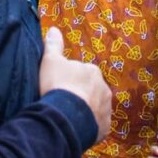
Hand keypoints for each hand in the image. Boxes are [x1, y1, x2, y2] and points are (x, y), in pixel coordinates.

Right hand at [39, 26, 111, 142]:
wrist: (66, 117)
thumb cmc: (58, 85)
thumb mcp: (51, 61)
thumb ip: (53, 45)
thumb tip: (54, 29)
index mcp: (93, 71)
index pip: (82, 73)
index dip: (69, 79)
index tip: (59, 86)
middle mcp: (104, 89)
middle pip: (90, 90)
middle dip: (80, 95)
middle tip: (63, 102)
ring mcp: (106, 110)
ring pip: (95, 108)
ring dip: (85, 110)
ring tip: (68, 117)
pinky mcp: (104, 128)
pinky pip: (97, 126)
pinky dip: (88, 127)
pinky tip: (76, 128)